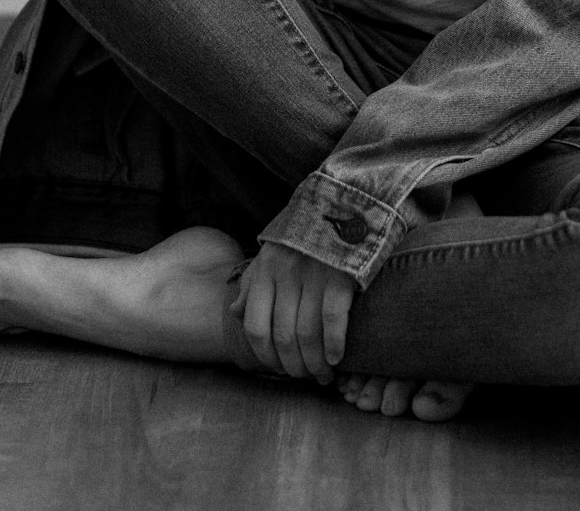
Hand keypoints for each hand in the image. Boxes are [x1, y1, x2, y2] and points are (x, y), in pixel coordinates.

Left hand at [229, 240, 355, 382]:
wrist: (343, 202)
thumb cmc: (304, 235)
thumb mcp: (270, 253)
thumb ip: (252, 283)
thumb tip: (236, 313)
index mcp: (265, 270)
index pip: (255, 327)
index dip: (265, 356)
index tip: (278, 368)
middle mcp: (286, 273)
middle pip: (283, 336)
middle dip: (293, 366)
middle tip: (304, 376)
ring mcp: (314, 273)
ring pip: (308, 334)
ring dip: (315, 363)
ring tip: (322, 374)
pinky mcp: (342, 274)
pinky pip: (333, 319)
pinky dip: (334, 344)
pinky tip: (335, 357)